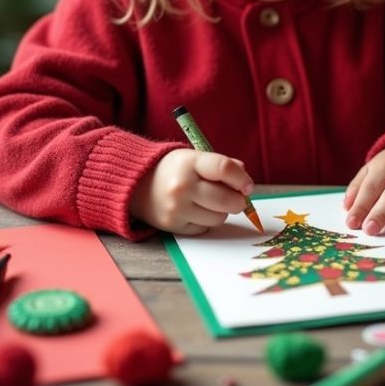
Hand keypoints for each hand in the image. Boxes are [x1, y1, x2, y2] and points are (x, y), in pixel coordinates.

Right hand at [130, 149, 253, 234]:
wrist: (136, 184)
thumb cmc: (173, 169)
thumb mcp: (194, 157)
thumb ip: (221, 165)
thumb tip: (245, 179)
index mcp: (189, 162)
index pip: (224, 168)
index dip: (242, 178)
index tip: (248, 185)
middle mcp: (182, 186)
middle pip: (226, 199)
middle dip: (239, 201)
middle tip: (238, 198)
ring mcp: (177, 208)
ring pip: (218, 217)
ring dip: (222, 211)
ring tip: (212, 202)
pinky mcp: (173, 226)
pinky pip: (205, 228)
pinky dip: (207, 222)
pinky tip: (198, 211)